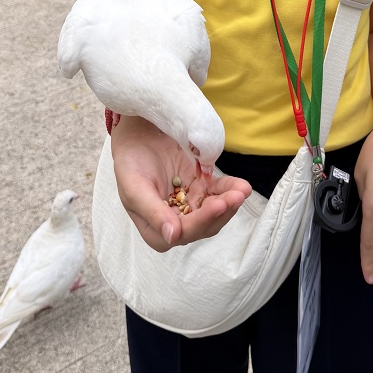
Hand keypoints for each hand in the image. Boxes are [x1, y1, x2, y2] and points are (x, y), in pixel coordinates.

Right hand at [110, 116, 251, 251]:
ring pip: (215, 212)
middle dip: (221, 212)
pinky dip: (230, 190)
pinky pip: (218, 193)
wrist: (137, 136)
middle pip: (203, 225)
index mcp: (155, 229)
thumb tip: (172, 236)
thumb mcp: (135, 187)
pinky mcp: (201, 189)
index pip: (182, 233)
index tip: (217, 205)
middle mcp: (175, 222)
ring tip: (242, 190)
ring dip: (230, 203)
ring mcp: (190, 205)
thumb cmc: (130, 163)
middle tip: (235, 196)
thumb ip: (153, 213)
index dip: (201, 222)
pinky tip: (241, 186)